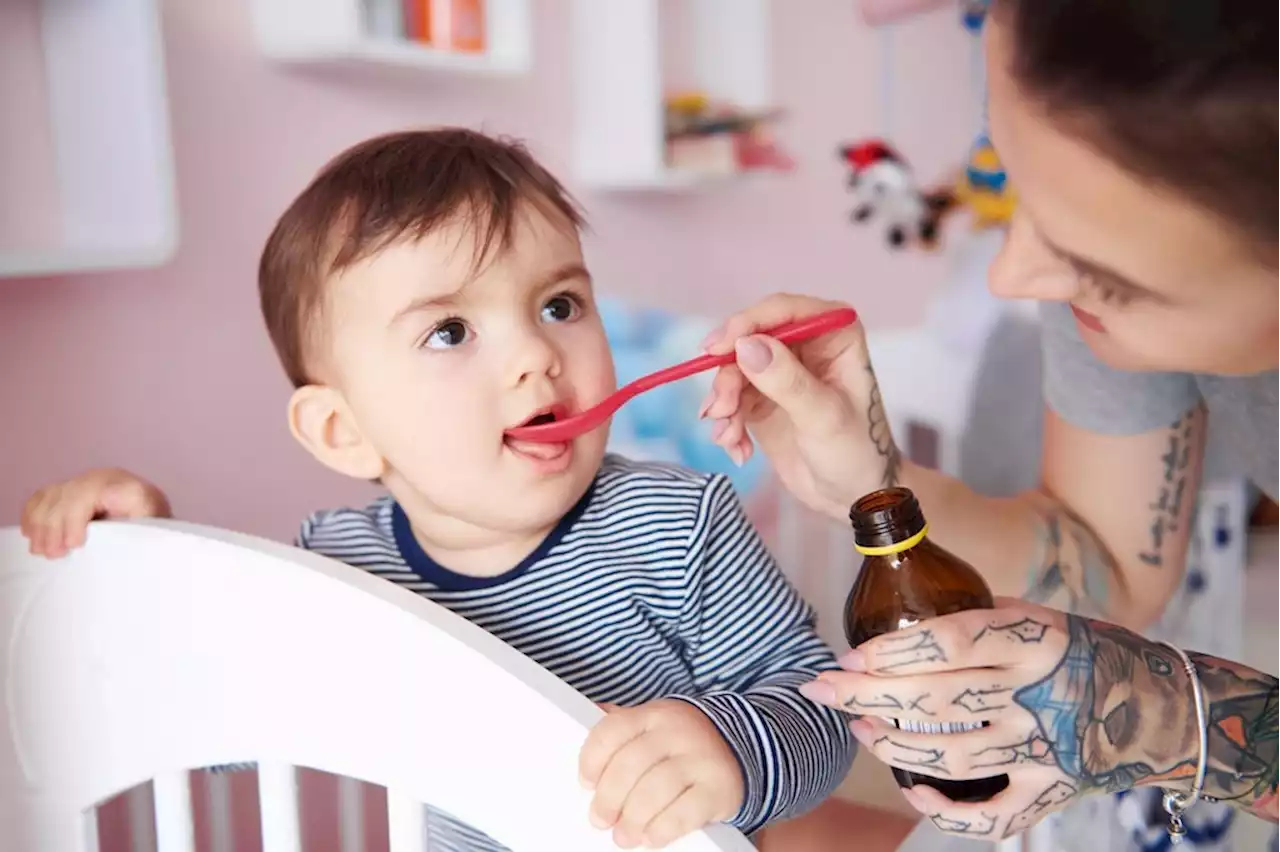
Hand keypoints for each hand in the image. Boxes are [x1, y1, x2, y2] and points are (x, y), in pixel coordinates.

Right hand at [20, 468, 171, 557]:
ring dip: (40, 525)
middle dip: (55, 527)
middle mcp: (101, 478)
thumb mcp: (153, 527)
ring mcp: (82, 482)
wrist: (148, 518)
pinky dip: (32, 515)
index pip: (91, 494)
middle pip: (66, 496)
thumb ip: (139, 521)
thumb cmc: (149, 528)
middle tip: (55, 554)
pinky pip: (41, 497)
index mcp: (125, 487)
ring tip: (42, 550)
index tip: (74, 544)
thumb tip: (116, 515)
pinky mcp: (68, 489)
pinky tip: (31, 534)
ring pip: (49, 497)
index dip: (76, 519)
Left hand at [579, 699, 743, 847]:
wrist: (739, 746)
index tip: (586, 784)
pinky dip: (662, 829)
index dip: (592, 759)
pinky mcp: (719, 787)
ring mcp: (700, 758)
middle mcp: (677, 731)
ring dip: (633, 819)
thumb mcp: (653, 727)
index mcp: (653, 715)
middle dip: (609, 798)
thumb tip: (573, 727)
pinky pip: (684, 812)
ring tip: (624, 836)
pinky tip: (651, 836)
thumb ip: (621, 731)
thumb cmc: (682, 744)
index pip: (613, 730)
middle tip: (601, 820)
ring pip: (655, 789)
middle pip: (631, 763)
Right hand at [700, 293, 901, 521]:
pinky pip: (731, 399)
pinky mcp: (762, 399)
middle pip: (749, 340)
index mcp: (833, 334)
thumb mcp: (823, 416)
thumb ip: (786, 380)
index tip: (717, 348)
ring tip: (730, 438)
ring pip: (734, 371)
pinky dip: (727, 423)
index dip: (745, 324)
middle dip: (729, 375)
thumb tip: (745, 346)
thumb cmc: (856, 451)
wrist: (855, 496)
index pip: (782, 311)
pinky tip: (738, 449)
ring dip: (724, 404)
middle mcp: (804, 345)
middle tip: (720, 409)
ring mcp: (780, 372)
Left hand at [797, 599, 1199, 840]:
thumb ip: (983, 621)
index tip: (848, 655)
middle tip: (823, 688)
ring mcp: (1045, 750)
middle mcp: (1038, 696)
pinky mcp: (1052, 791)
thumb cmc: (1089, 653)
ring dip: (894, 746)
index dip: (892, 651)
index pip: (951, 641)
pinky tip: (915, 792)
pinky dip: (947, 812)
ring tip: (860, 728)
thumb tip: (909, 617)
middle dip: (867, 694)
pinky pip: (992, 816)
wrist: (1164, 710)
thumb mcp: (1043, 618)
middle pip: (936, 699)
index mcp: (1035, 642)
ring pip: (953, 756)